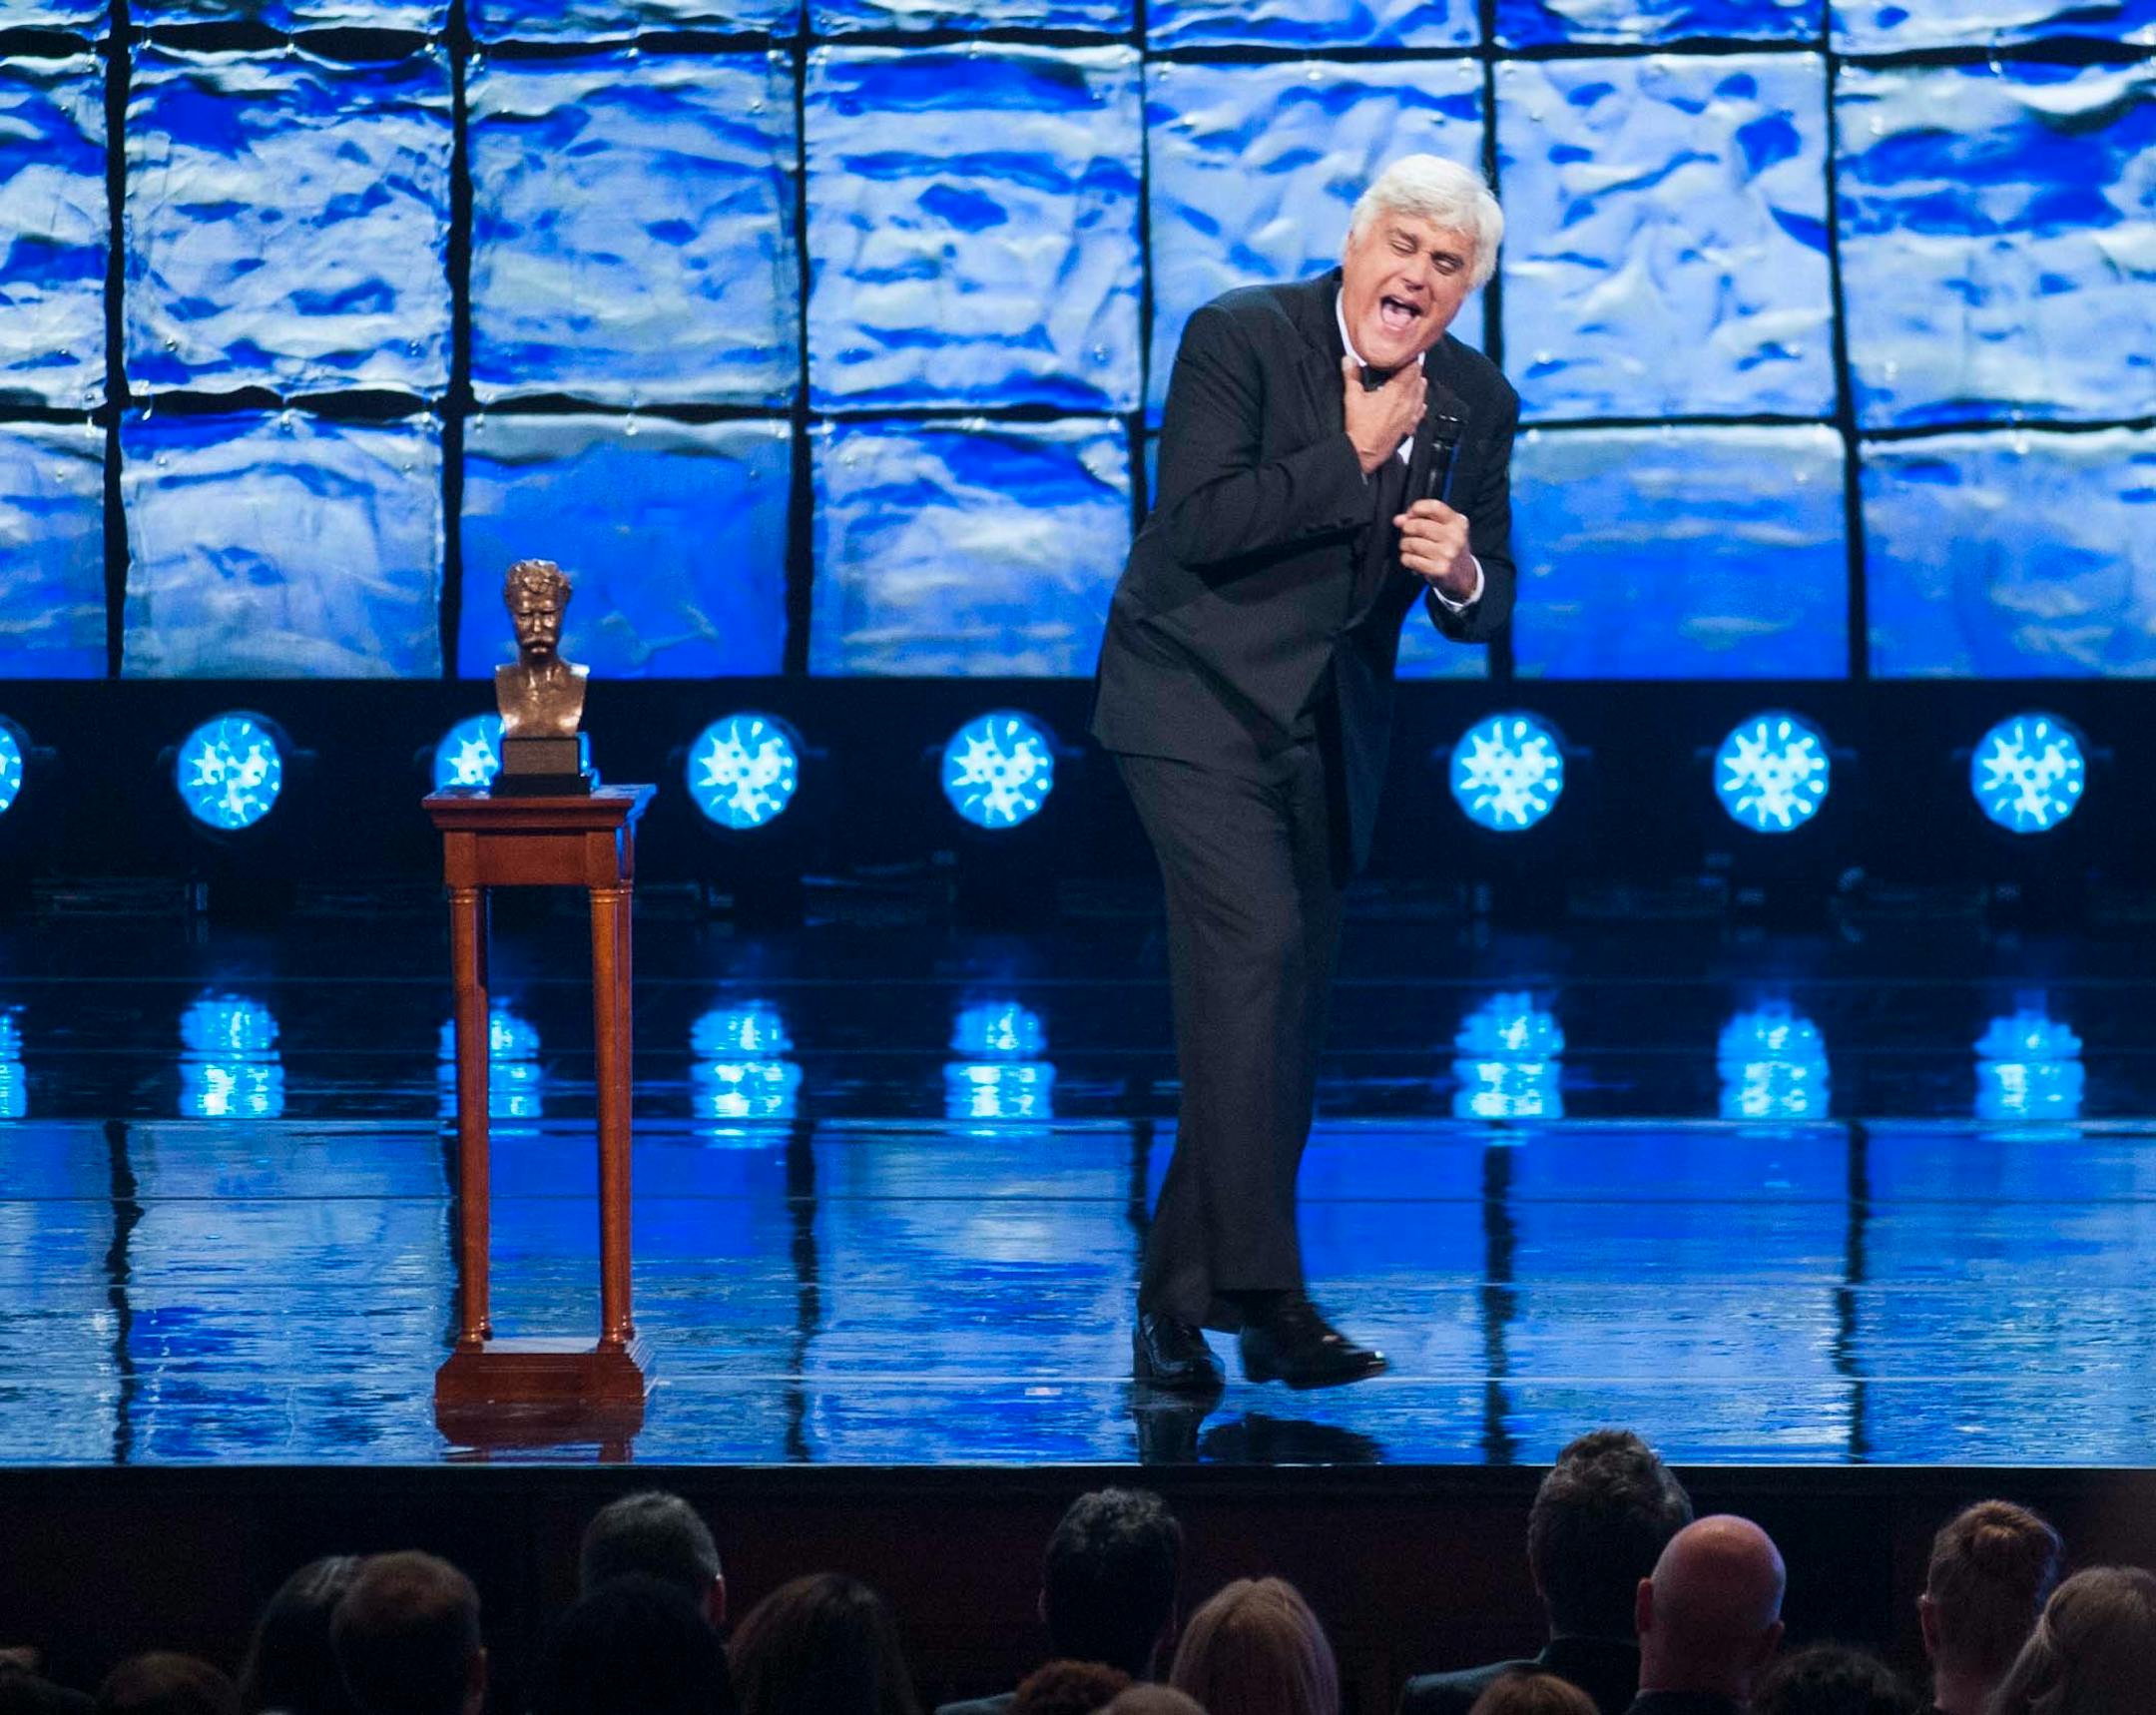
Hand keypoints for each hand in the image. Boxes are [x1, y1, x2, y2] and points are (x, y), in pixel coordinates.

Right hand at [1342, 356, 1424, 474]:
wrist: (1364, 452)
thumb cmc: (1360, 429)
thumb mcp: (1352, 398)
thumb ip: (1351, 376)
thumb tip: (1348, 361)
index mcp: (1396, 392)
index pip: (1412, 367)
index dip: (1408, 359)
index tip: (1402, 356)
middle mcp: (1408, 402)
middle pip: (1418, 378)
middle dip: (1412, 370)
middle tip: (1402, 366)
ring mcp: (1411, 414)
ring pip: (1422, 393)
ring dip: (1416, 384)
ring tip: (1407, 381)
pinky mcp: (1410, 425)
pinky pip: (1420, 410)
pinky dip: (1418, 402)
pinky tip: (1411, 401)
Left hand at [1394, 498, 1475, 597]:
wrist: (1464, 576)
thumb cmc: (1449, 548)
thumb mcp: (1444, 529)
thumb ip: (1422, 519)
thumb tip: (1398, 519)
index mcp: (1457, 523)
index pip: (1434, 507)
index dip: (1417, 509)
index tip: (1411, 515)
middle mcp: (1455, 537)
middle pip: (1419, 525)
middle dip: (1407, 529)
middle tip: (1408, 534)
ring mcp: (1447, 554)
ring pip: (1412, 543)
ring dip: (1405, 545)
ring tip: (1411, 548)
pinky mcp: (1439, 569)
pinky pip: (1411, 559)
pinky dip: (1407, 559)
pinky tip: (1413, 559)